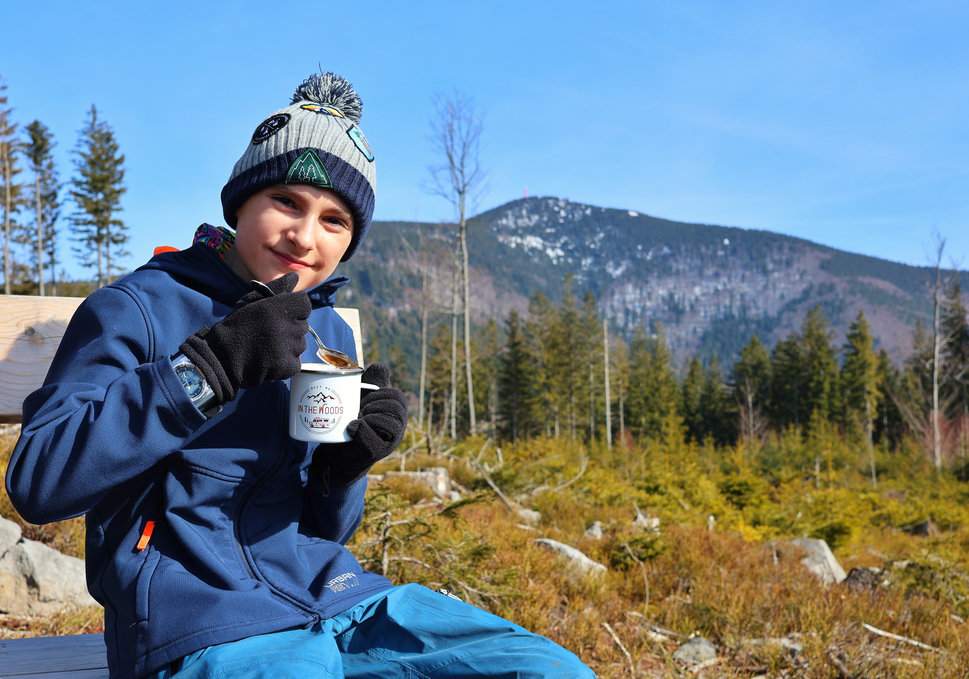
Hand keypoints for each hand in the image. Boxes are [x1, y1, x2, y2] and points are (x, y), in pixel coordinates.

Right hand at [179, 272, 310, 403]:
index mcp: (279, 307)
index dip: (294, 309)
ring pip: (301, 344)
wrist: (222, 358)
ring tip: (268, 347)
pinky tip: (270, 360)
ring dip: (289, 345)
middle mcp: (287, 326)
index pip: (305, 304)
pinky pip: (296, 362)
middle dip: (291, 328)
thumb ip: (276, 288)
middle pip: (303, 325)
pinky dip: (286, 362)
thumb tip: (295, 277)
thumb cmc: (237, 326)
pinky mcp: (288, 366)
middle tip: (270, 333)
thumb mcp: (252, 301)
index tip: (281, 315)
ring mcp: (290, 348)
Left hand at [312, 364, 407, 485]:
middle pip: (397, 406)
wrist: (333, 458)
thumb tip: (380, 365)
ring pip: (392, 423)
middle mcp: (396, 429)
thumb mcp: (359, 401)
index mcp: (394, 415)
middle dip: (376, 402)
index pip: (397, 396)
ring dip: (372, 415)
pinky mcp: (376, 454)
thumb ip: (370, 384)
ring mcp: (388, 443)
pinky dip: (362, 430)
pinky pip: (373, 439)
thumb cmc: (348, 427)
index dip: (380, 392)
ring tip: (357, 417)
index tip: (363, 398)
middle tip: (360, 408)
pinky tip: (352, 427)